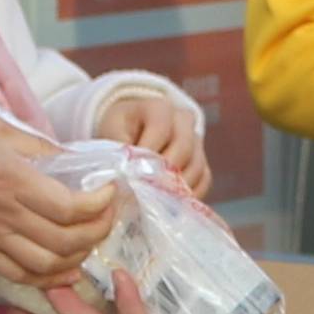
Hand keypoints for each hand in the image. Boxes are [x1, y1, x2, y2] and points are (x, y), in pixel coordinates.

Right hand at [0, 98, 124, 288]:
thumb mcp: (0, 130)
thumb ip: (40, 148)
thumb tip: (72, 160)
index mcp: (13, 181)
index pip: (71, 207)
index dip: (100, 204)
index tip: (109, 192)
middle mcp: (5, 215)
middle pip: (66, 241)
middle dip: (97, 231)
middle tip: (106, 216)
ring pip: (48, 266)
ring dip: (77, 258)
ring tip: (89, 242)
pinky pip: (20, 276)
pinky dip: (49, 279)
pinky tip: (65, 270)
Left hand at [78, 69, 210, 190]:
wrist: (134, 132)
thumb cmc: (120, 131)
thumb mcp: (111, 133)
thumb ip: (119, 152)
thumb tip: (126, 178)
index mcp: (160, 108)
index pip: (160, 128)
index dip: (148, 152)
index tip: (132, 173)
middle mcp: (184, 121)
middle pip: (183, 148)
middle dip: (163, 174)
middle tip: (145, 194)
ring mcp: (197, 142)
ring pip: (195, 167)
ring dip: (176, 188)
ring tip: (154, 203)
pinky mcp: (203, 163)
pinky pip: (203, 181)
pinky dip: (187, 195)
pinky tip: (169, 205)